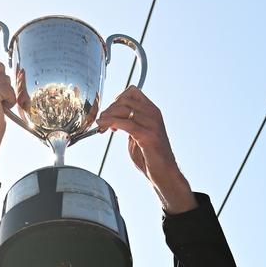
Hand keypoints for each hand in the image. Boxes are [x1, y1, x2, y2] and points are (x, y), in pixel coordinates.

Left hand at [96, 87, 195, 212]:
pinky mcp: (147, 136)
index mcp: (153, 112)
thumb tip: (113, 117)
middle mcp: (154, 114)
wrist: (164, 174)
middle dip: (109, 108)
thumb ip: (130, 124)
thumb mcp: (139, 135)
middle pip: (125, 99)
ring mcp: (152, 124)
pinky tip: (104, 127)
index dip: (117, 99)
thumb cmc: (151, 158)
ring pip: (123, 109)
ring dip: (108, 115)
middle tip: (102, 120)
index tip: (110, 112)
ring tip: (101, 125)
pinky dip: (111, 122)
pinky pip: (125, 123)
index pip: (132, 92)